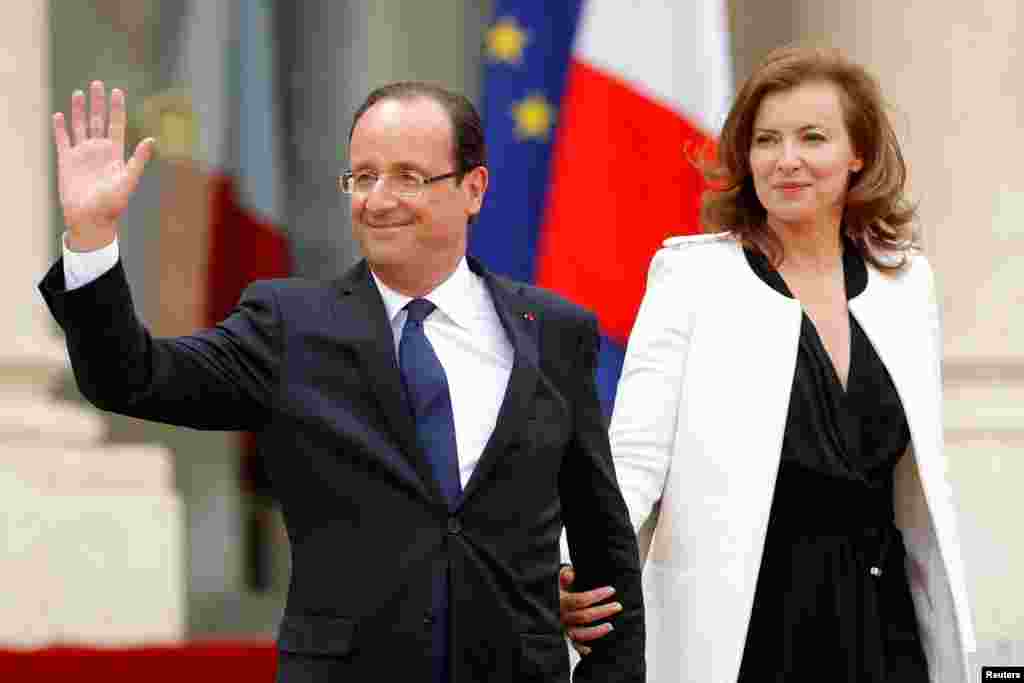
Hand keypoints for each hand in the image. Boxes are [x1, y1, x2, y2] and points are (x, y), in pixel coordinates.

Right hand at [53, 80, 154, 250]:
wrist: (91, 219)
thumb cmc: (112, 204)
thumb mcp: (128, 180)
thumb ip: (138, 160)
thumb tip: (151, 140)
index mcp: (114, 153)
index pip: (116, 125)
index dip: (117, 108)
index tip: (118, 91)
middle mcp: (98, 150)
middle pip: (98, 120)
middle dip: (97, 102)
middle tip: (97, 84)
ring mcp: (82, 154)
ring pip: (80, 126)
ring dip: (78, 110)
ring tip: (79, 93)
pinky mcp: (66, 161)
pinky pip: (62, 140)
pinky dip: (60, 128)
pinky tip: (59, 115)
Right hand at [558, 565, 621, 655]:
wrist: (536, 603)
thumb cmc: (550, 591)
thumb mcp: (554, 580)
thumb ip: (563, 576)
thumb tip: (570, 573)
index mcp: (559, 601)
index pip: (581, 599)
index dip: (597, 595)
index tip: (611, 590)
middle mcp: (560, 616)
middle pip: (585, 616)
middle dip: (603, 611)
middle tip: (617, 606)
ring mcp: (561, 628)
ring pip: (580, 634)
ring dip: (597, 631)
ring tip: (610, 626)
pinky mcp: (561, 636)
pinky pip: (573, 645)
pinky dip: (582, 649)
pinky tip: (592, 649)